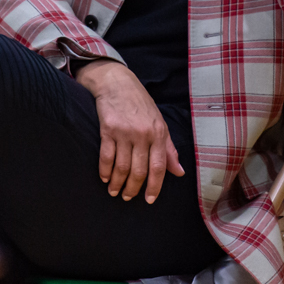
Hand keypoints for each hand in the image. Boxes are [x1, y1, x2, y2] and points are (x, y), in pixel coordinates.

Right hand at [75, 59, 184, 202]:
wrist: (118, 83)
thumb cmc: (140, 105)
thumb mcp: (160, 124)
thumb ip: (168, 150)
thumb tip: (178, 172)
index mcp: (158, 134)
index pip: (159, 167)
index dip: (154, 186)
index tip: (149, 200)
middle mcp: (143, 134)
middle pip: (139, 170)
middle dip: (133, 189)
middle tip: (127, 197)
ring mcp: (124, 132)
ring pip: (122, 167)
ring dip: (117, 183)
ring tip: (114, 191)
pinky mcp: (108, 129)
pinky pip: (106, 157)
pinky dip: (105, 171)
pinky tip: (105, 178)